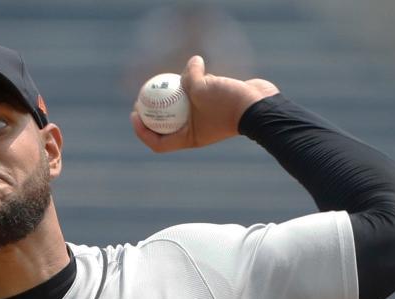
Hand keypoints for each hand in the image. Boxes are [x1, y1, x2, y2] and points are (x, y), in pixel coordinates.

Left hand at [131, 55, 278, 153]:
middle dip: (152, 111)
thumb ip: (189, 76)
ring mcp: (203, 118)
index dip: (142, 131)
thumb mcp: (202, 89)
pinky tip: (194, 68)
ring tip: (166, 80)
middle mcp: (193, 130)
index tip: (135, 114)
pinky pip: (197, 95)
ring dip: (174, 94)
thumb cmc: (227, 104)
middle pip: (165, 124)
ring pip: (181, 107)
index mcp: (187, 137)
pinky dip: (194, 83)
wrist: (259, 105)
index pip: (158, 141)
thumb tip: (192, 62)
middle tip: (142, 95)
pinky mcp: (212, 105)